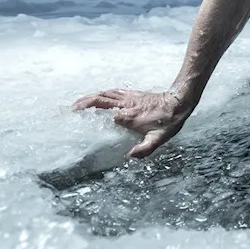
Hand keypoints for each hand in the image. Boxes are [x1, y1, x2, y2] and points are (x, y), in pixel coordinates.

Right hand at [72, 88, 191, 157]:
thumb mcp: (158, 139)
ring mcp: (128, 97)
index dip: (89, 117)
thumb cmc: (168, 122)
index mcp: (127, 116)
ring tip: (78, 103)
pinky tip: (98, 96)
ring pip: (104, 93)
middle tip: (71, 109)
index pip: (103, 115)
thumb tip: (128, 156)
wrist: (179, 102)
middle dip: (83, 103)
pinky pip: (113, 91)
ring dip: (90, 97)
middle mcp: (125, 105)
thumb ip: (144, 149)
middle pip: (99, 100)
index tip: (77, 121)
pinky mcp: (133, 94)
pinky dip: (102, 93)